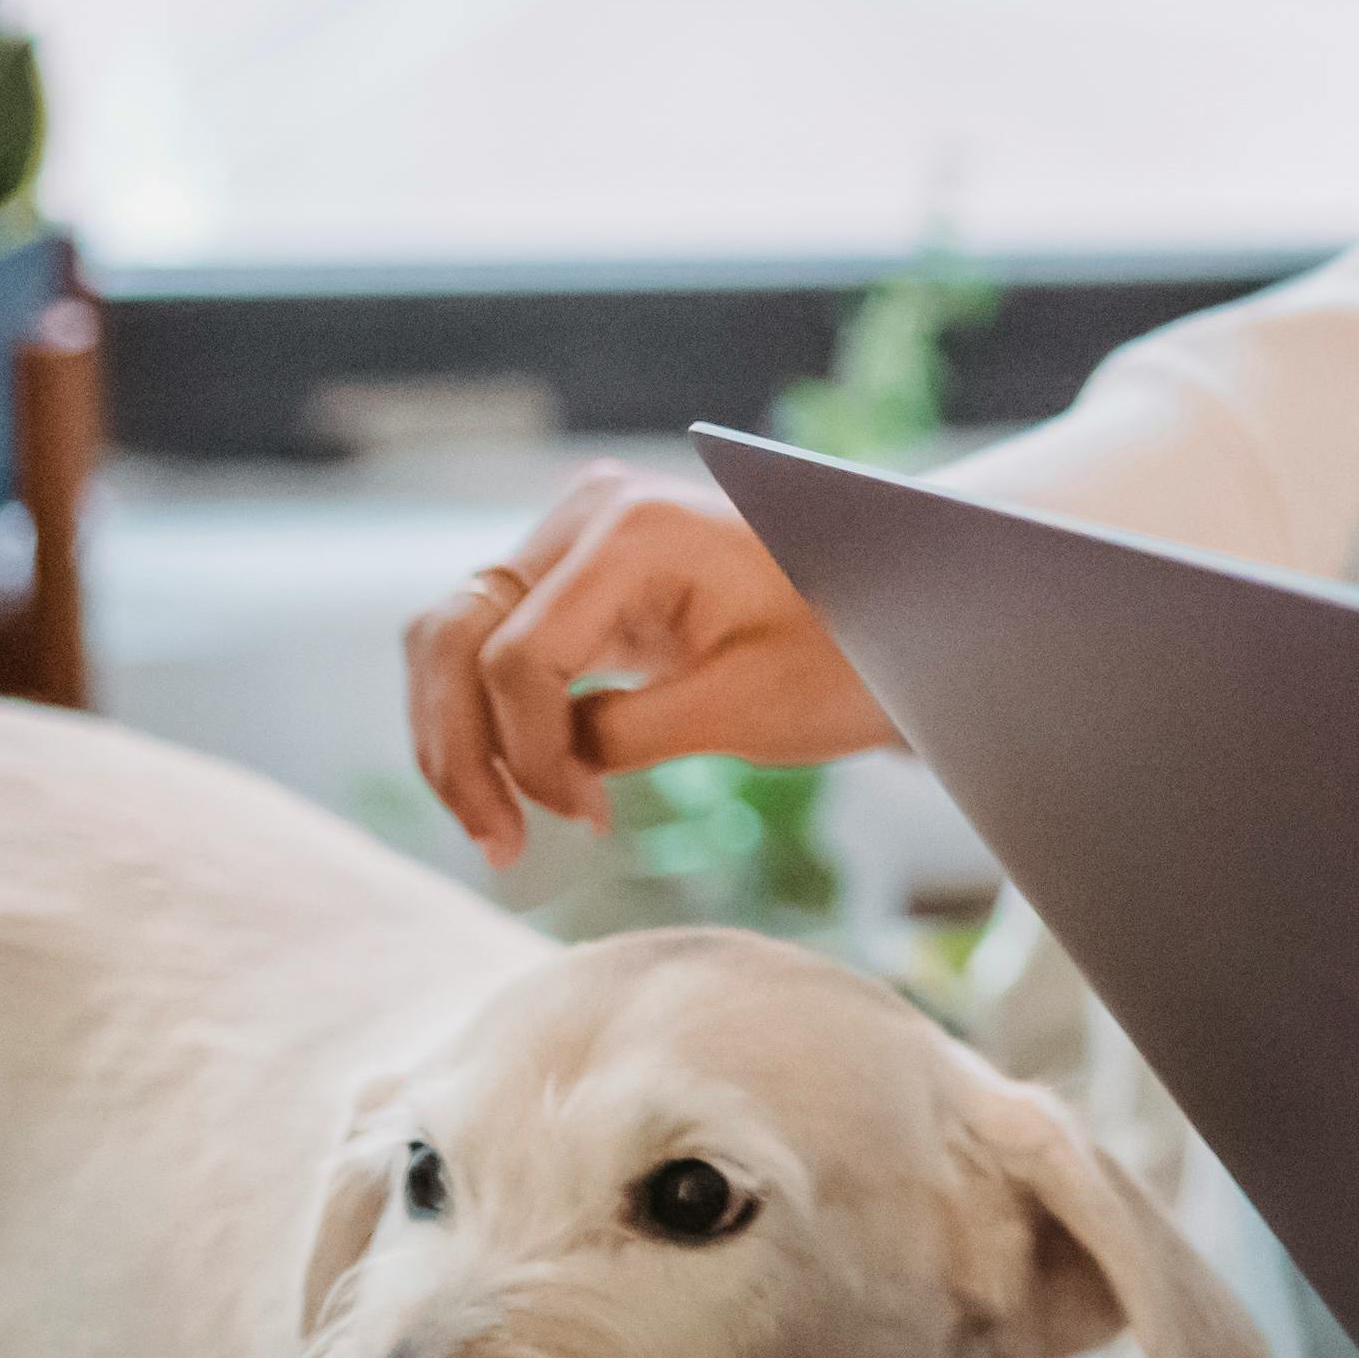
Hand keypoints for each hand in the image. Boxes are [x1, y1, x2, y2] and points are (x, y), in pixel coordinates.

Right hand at [399, 463, 893, 862]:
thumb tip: (537, 770)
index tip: (583, 820)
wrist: (906, 604)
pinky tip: (518, 790)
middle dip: (460, 750)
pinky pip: (490, 641)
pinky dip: (487, 716)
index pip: (517, 657)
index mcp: (634, 527)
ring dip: (457, 737)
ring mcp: (576, 535)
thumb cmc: (849, 648)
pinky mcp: (577, 574)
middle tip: (500, 845)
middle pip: (456, 635)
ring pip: (452, 637)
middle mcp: (588, 512)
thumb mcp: (746, 705)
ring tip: (499, 832)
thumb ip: (624, 734)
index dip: (530, 755)